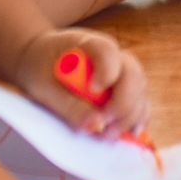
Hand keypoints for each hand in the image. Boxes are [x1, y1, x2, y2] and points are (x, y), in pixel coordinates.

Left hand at [16, 26, 148, 136]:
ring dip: (129, 116)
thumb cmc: (40, 68)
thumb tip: (96, 126)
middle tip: (104, 127)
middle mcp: (113, 55)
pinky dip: (137, 118)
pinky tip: (129, 133)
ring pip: (140, 90)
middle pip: (132, 74)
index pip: (107, 52)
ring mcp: (122, 72)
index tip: (93, 91)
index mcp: (89, 44)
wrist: (40, 62)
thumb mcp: (44, 86)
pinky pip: (140, 102)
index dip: (106, 72)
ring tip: (108, 136)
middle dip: (122, 104)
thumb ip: (69, 105)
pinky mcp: (125, 89)